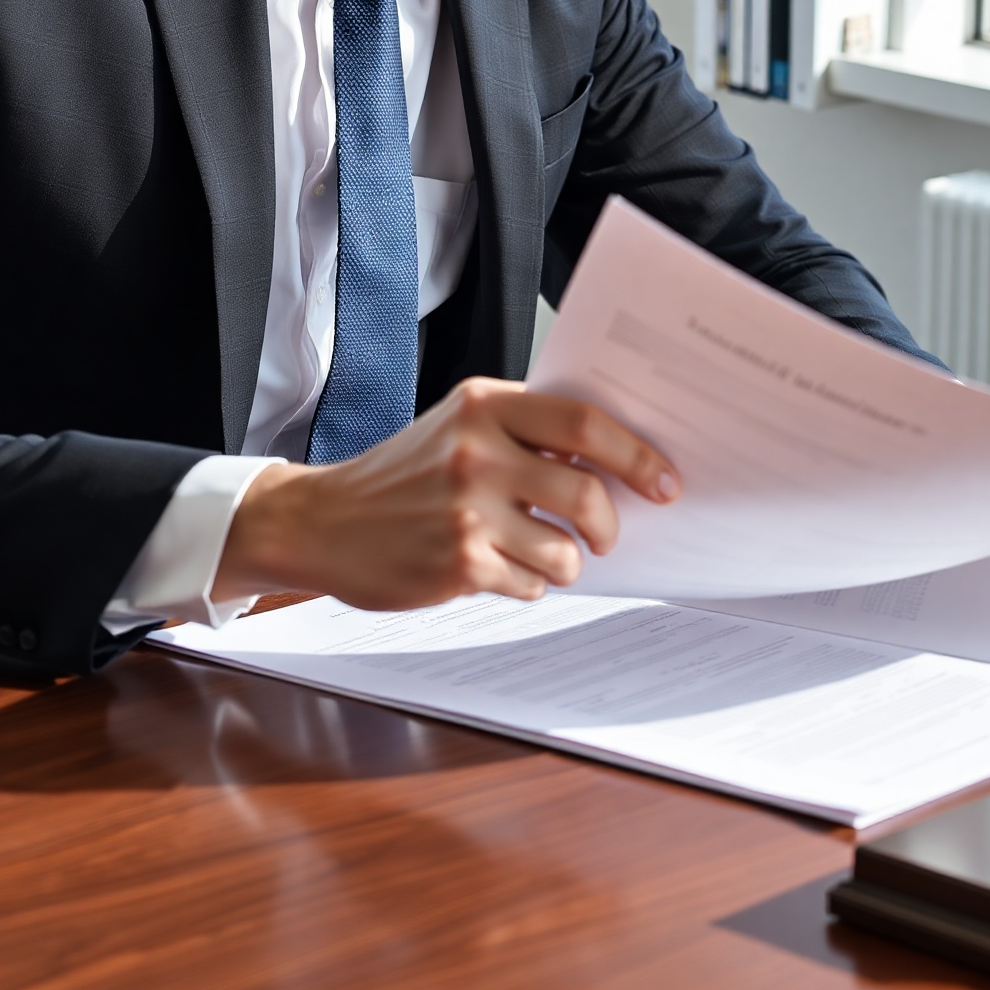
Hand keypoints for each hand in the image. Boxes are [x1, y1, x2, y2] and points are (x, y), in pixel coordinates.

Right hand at [213, 377, 678, 609]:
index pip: (583, 422)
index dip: (636, 455)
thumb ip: (524, 431)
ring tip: (532, 554)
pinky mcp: (459, 563)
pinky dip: (526, 583)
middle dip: (609, 522)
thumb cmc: (403, 474)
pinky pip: (531, 584)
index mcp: (483, 405)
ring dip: (564, 562)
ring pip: (566, 551)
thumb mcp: (457, 426)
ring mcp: (467, 509)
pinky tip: (492, 568)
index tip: (665, 481)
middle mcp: (476, 451)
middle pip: (587, 491)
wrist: (325, 520)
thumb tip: (618, 460)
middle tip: (606, 534)